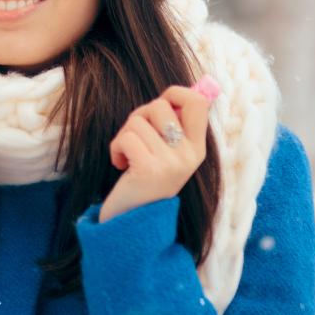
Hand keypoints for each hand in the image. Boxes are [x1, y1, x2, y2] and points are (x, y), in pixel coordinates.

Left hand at [99, 85, 211, 222]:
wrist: (134, 222)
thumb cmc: (145, 179)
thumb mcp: (166, 154)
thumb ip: (171, 126)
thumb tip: (174, 92)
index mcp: (197, 148)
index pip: (198, 102)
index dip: (175, 93)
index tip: (160, 106)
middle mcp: (190, 155)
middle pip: (159, 105)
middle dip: (138, 117)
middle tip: (136, 140)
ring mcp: (172, 163)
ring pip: (138, 120)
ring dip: (124, 135)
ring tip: (128, 156)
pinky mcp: (151, 170)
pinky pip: (126, 137)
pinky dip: (116, 148)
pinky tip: (121, 165)